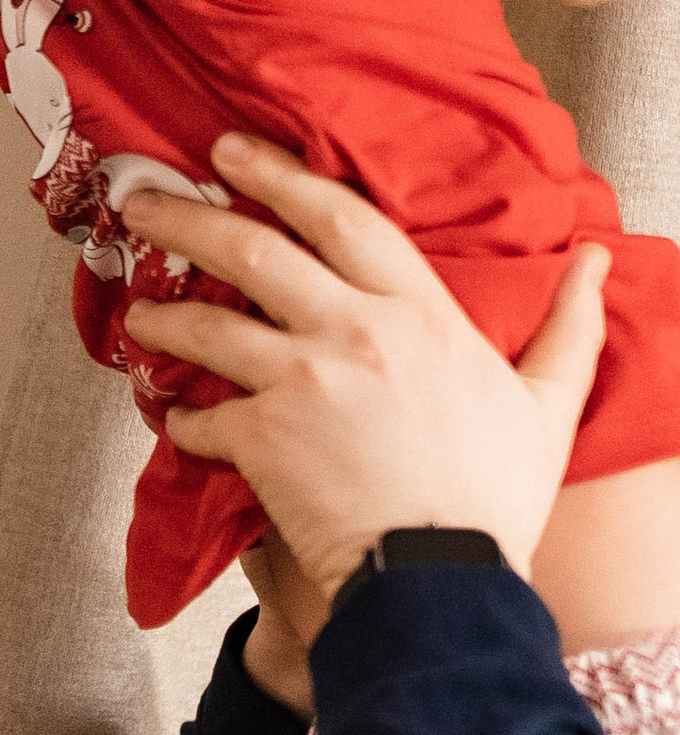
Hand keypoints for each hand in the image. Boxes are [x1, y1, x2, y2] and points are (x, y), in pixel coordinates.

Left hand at [125, 133, 609, 599]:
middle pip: (255, 251)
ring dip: (164, 316)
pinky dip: (182, 417)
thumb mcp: (548, 403)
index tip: (234, 155)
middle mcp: (355, 332)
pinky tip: (175, 419)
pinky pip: (202, 417)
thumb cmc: (494, 500)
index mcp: (421, 313)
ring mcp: (302, 381)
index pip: (344, 216)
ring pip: (208, 327)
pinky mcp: (262, 438)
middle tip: (146, 203)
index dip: (281, 176)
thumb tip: (593, 261)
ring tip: (140, 312)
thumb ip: (568, 326)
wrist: (442, 580)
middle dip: (189, 219)